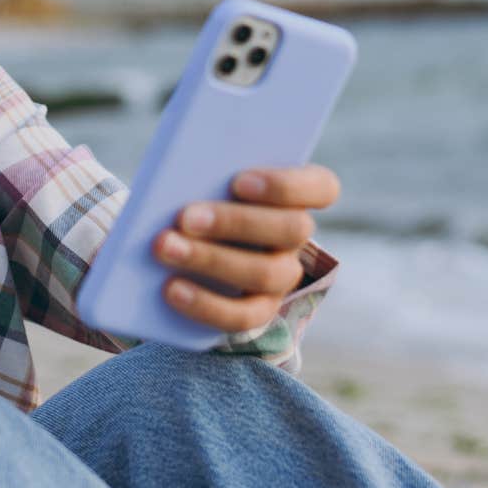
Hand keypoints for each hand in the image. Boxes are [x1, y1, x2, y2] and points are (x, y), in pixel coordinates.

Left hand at [151, 163, 339, 332]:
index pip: (322, 187)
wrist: (180, 240)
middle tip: (185, 217)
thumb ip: (205, 172)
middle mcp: (294, 237)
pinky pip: (243, 316)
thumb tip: (180, 177)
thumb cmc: (197, 195)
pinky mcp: (258, 311)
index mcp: (294, 195)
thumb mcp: (204, 178)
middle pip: (291, 230)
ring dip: (211, 260)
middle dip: (235, 222)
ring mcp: (281, 276)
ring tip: (165, 247)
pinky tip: (171, 288)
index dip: (286, 185)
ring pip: (265, 273)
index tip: (240, 181)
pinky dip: (205, 303)